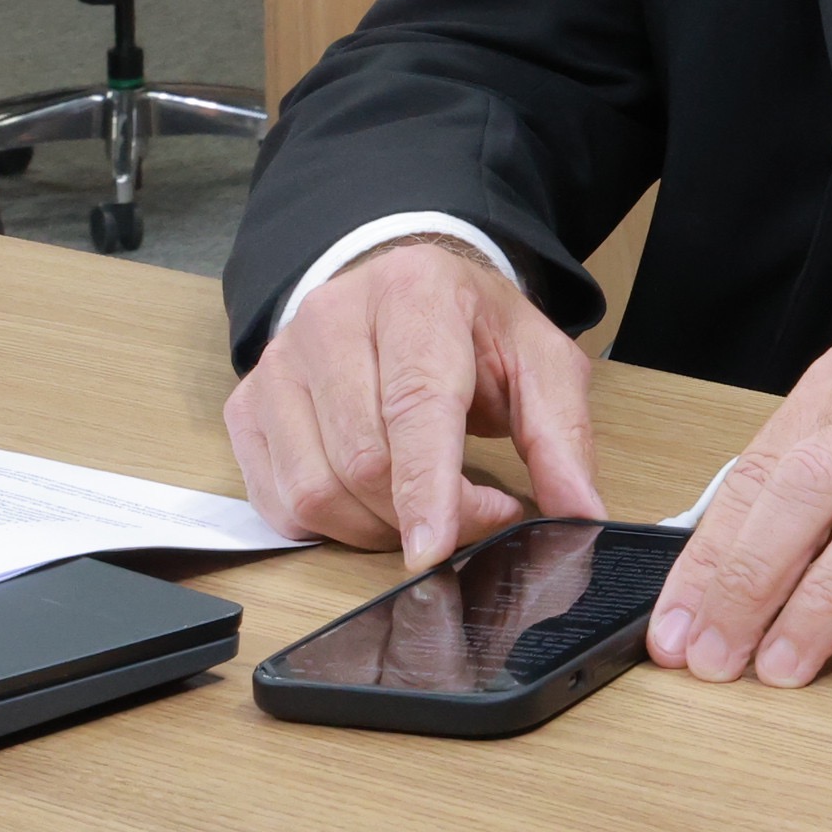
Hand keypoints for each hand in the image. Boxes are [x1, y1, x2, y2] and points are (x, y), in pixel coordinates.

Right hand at [222, 238, 602, 566]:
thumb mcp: (538, 360)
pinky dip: (328, 526)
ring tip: (422, 503)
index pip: (413, 404)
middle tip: (478, 513)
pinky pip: (277, 501)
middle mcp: (332, 320)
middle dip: (422, 515)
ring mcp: (279, 362)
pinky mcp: (248, 403)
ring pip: (315, 490)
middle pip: (363, 461)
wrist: (403, 283)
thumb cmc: (471, 326)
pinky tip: (370, 500)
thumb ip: (562, 436)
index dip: (425, 486)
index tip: (433, 548)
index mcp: (413, 294)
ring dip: (376, 528)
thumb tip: (582, 511)